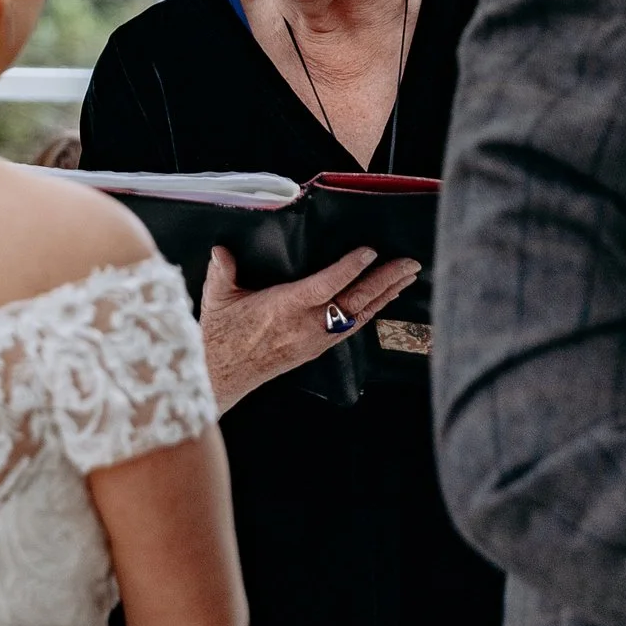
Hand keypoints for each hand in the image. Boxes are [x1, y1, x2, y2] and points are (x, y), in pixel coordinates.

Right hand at [199, 246, 419, 410]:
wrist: (222, 375)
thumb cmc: (220, 336)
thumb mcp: (217, 298)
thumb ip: (222, 271)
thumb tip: (221, 250)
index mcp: (282, 309)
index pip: (323, 287)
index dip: (348, 269)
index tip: (369, 252)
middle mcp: (304, 326)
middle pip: (353, 302)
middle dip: (384, 281)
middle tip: (408, 263)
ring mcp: (314, 340)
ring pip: (358, 316)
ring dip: (384, 295)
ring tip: (407, 277)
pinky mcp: (316, 348)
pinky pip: (351, 328)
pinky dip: (371, 311)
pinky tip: (384, 300)